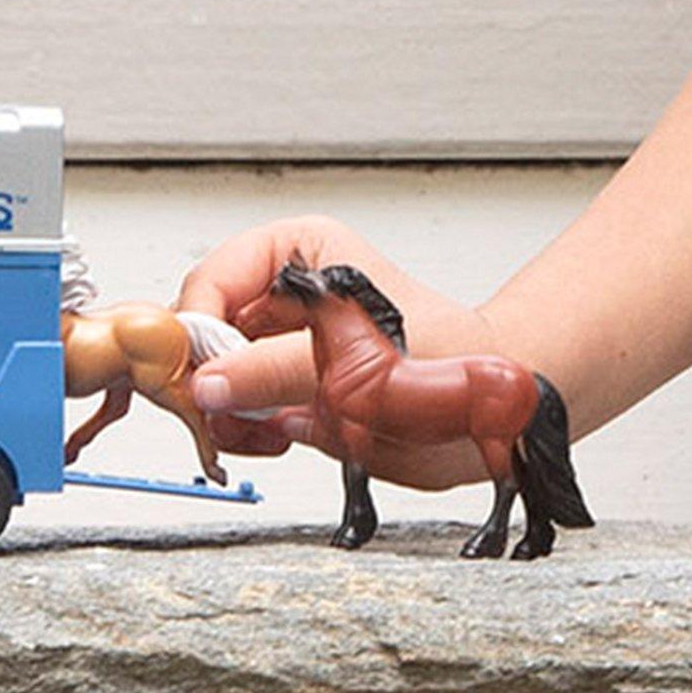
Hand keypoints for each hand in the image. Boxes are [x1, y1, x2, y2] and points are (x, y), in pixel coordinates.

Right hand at [174, 213, 502, 491]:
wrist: (496, 411)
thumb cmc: (450, 359)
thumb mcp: (356, 363)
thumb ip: (275, 373)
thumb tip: (208, 385)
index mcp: (300, 253)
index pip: (214, 278)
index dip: (196, 328)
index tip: (194, 377)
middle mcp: (287, 293)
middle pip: (206, 325)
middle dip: (205, 374)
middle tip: (214, 415)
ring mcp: (287, 342)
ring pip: (216, 371)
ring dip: (223, 408)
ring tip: (253, 433)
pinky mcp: (294, 388)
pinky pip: (243, 407)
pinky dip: (245, 430)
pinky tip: (271, 439)